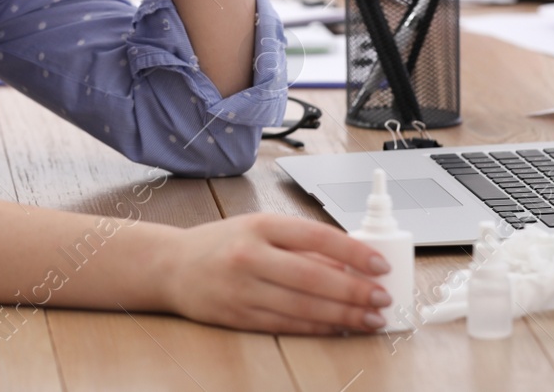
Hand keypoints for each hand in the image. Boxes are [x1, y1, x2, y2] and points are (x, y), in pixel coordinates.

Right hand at [157, 212, 391, 334]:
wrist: (171, 266)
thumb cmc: (221, 244)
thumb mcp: (259, 229)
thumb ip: (301, 245)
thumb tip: (349, 265)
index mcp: (260, 226)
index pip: (317, 237)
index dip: (354, 253)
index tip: (379, 264)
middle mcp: (250, 256)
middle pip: (314, 277)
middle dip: (354, 291)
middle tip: (381, 298)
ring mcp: (243, 289)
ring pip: (304, 307)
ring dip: (343, 315)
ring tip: (369, 318)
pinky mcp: (239, 317)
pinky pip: (287, 325)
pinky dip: (318, 328)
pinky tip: (338, 327)